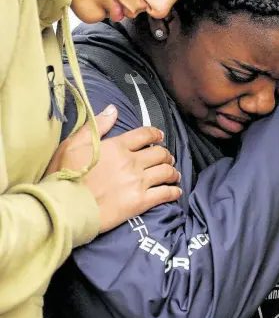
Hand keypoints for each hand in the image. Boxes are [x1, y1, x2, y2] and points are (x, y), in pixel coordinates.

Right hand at [47, 105, 181, 232]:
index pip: (145, 134)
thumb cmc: (65, 175)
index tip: (160, 136)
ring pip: (166, 171)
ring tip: (174, 173)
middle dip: (166, 154)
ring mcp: (138, 182)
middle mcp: (132, 161)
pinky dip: (173, 191)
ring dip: (173, 171)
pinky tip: (176, 191)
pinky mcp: (140, 202)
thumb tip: (113, 109)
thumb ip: (97, 125)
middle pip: (160, 153)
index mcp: (118, 146)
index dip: (156, 134)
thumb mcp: (74, 144)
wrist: (65, 208)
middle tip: (167, 157)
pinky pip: (164, 194)